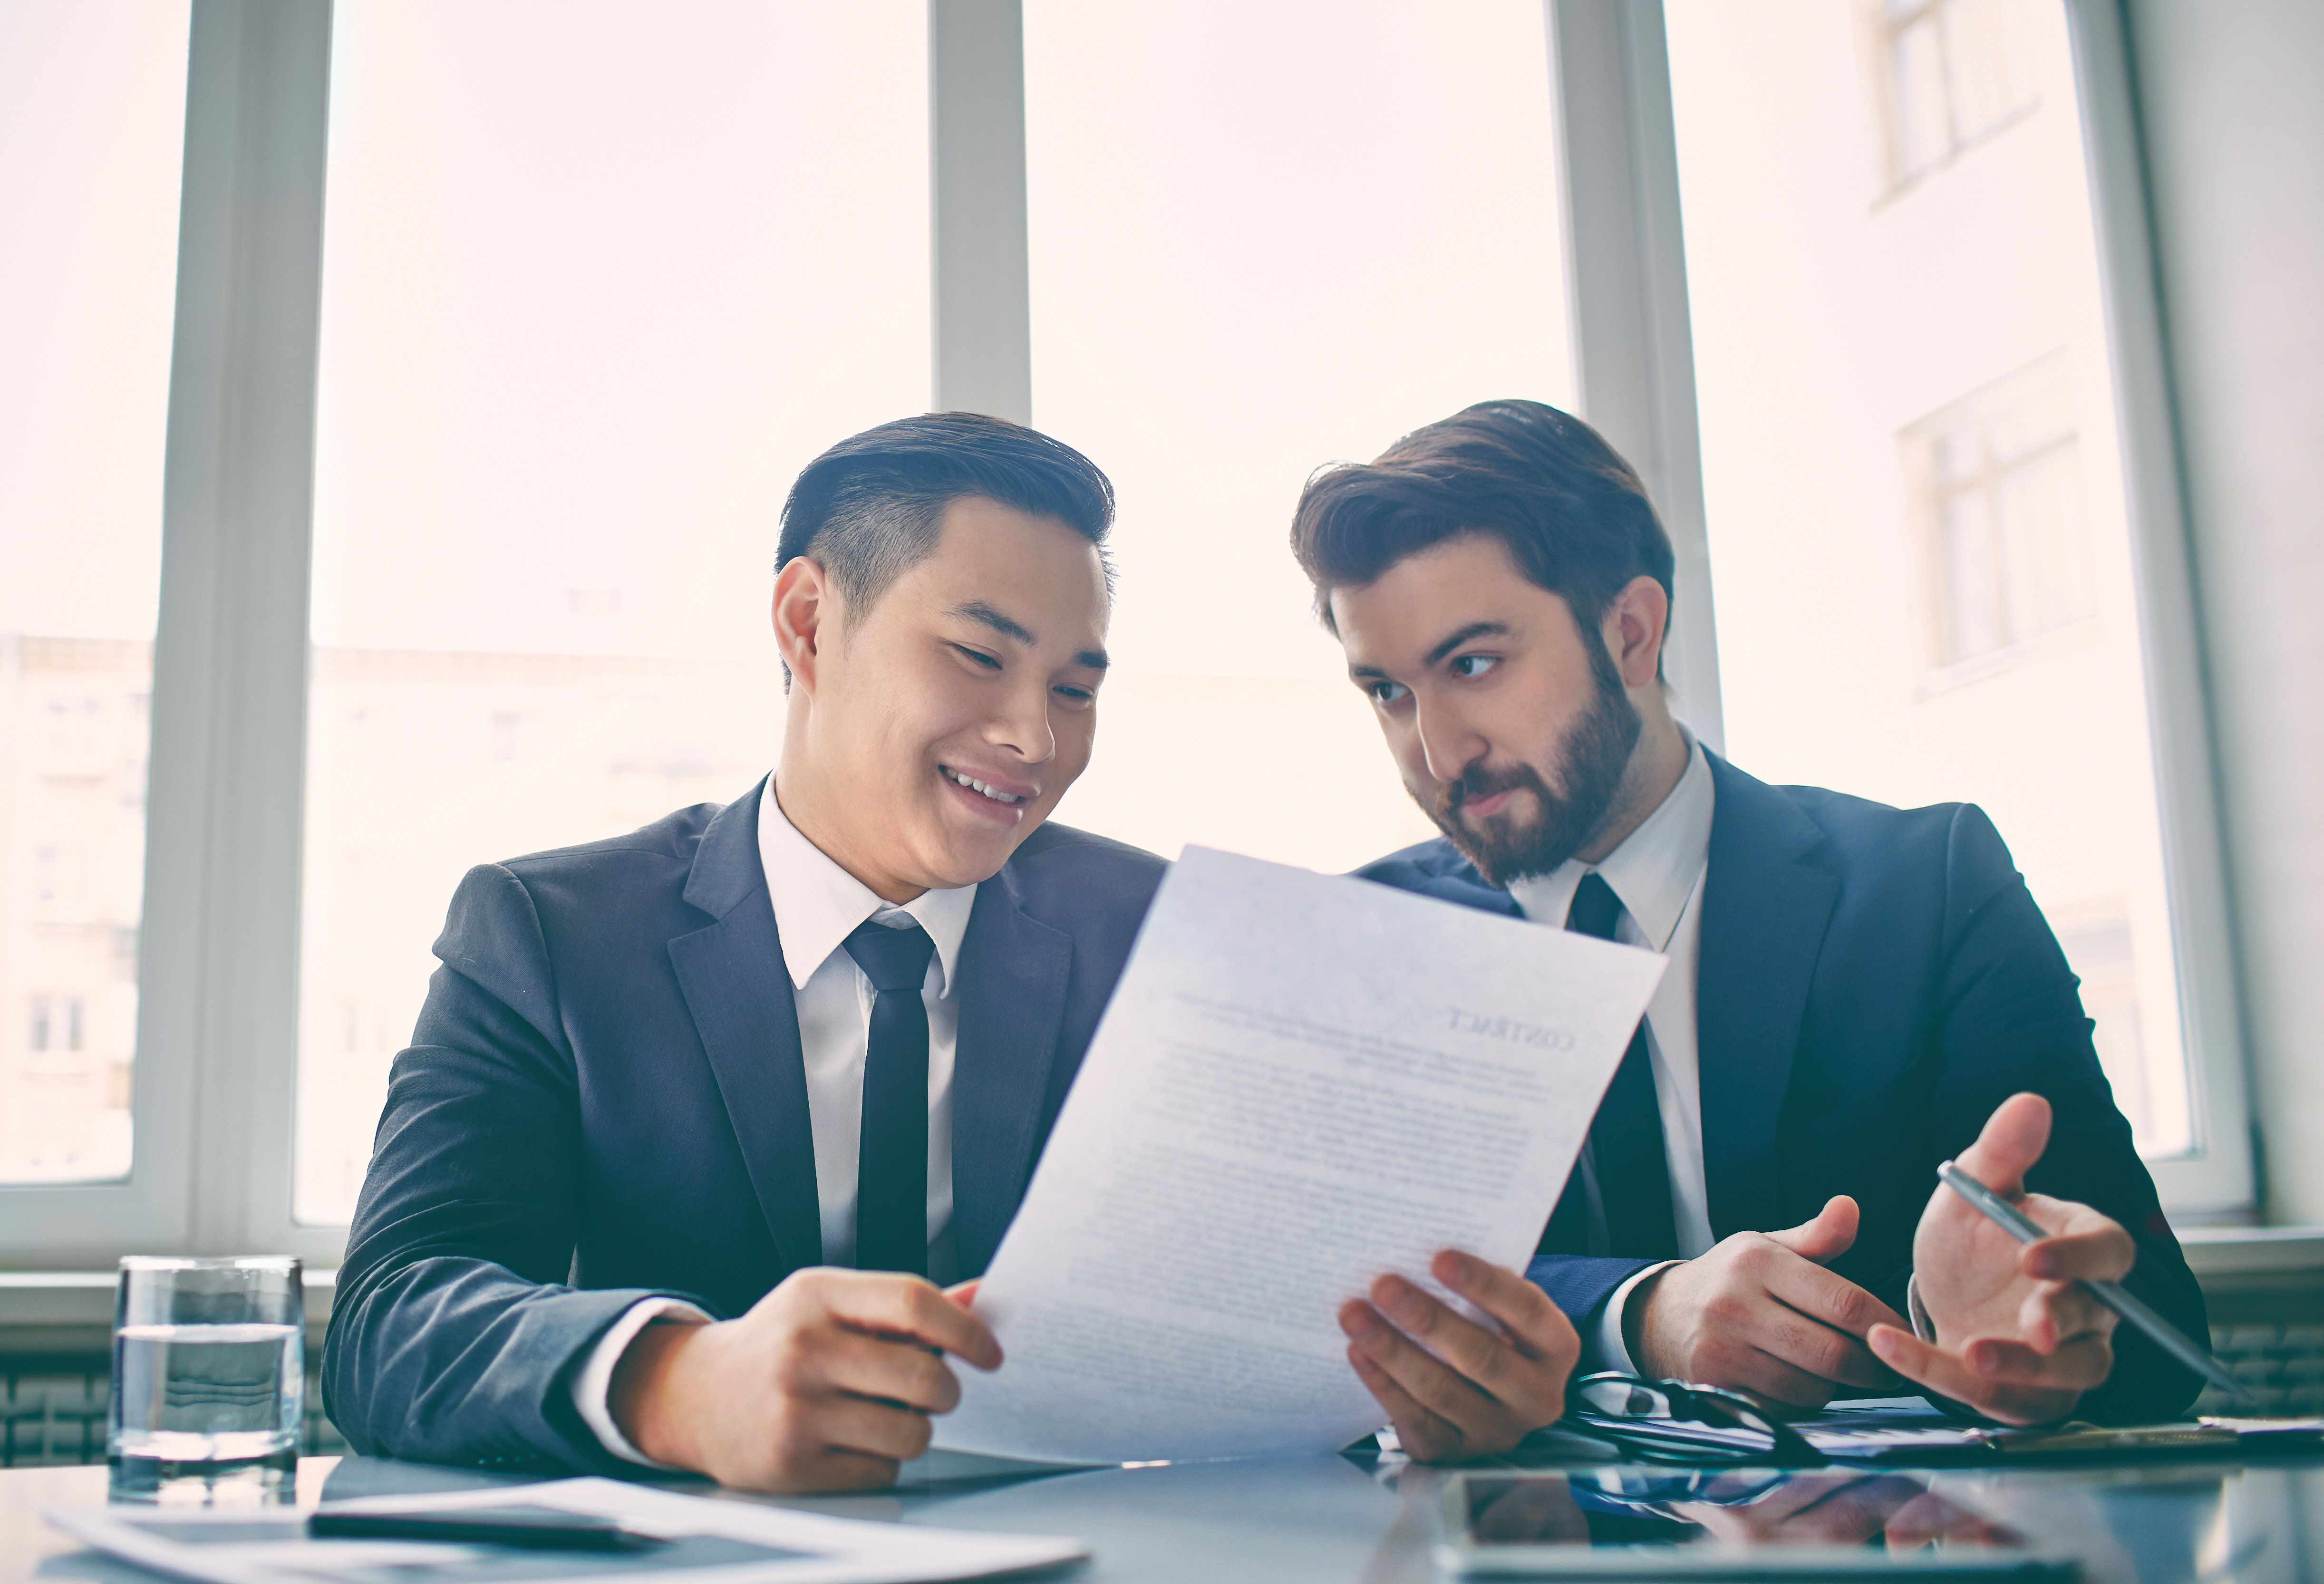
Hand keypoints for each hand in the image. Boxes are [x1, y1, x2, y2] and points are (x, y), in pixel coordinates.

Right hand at [608, 1267, 1000, 1491]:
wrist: (694, 1396)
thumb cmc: (780, 1343)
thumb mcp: (831, 1303)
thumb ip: (905, 1305)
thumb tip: (983, 1297)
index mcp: (817, 1295)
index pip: (914, 1301)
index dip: (966, 1329)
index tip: (989, 1351)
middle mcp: (803, 1349)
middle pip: (924, 1375)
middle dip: (947, 1390)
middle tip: (935, 1390)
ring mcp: (794, 1410)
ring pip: (910, 1433)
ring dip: (914, 1429)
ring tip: (884, 1415)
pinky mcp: (790, 1465)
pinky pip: (880, 1472)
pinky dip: (881, 1462)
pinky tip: (851, 1441)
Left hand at [1338, 1249, 1579, 1461]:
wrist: (1490, 1400)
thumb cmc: (1489, 1333)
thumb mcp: (1501, 1312)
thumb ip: (1478, 1288)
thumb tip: (1420, 1252)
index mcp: (1556, 1348)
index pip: (1526, 1311)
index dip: (1483, 1284)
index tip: (1439, 1258)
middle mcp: (1536, 1396)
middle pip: (1481, 1357)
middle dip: (1427, 1319)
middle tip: (1383, 1285)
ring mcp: (1496, 1431)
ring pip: (1440, 1390)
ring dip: (1391, 1349)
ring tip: (1354, 1314)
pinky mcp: (1453, 1452)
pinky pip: (1414, 1418)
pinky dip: (1382, 1382)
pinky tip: (1357, 1351)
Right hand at [1631, 1196, 1906, 1407]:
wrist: (1658, 1317)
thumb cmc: (1729, 1280)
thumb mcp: (1766, 1247)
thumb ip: (1816, 1236)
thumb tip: (1851, 1207)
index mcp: (1756, 1261)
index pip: (1842, 1300)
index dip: (1884, 1325)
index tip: (1904, 1335)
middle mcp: (1735, 1305)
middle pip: (1832, 1354)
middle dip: (1871, 1368)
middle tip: (1887, 1369)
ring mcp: (1722, 1350)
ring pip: (1811, 1389)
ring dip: (1833, 1387)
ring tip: (1834, 1372)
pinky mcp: (1715, 1388)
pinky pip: (1782, 1409)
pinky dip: (1799, 1403)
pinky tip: (1795, 1383)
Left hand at [1868, 1092, 2131, 1423]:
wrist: (1945, 1288)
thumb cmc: (1974, 1234)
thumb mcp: (1974, 1188)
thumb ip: (2001, 1151)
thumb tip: (2029, 1101)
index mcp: (2086, 1246)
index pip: (2109, 1252)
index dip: (2080, 1258)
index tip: (2034, 1256)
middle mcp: (2090, 1309)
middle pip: (2097, 1323)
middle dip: (2063, 1325)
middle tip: (2032, 1326)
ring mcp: (2064, 1359)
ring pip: (2066, 1377)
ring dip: (2022, 1371)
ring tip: (1970, 1354)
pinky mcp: (2028, 1396)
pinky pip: (1999, 1399)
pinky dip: (1943, 1376)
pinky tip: (1890, 1348)